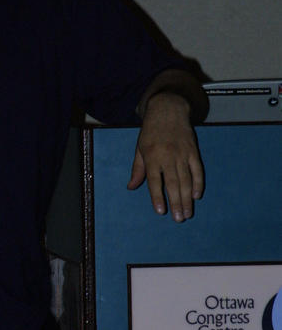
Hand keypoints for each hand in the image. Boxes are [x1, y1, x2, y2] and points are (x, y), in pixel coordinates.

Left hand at [127, 91, 203, 221]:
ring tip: (187, 213)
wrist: (168, 110)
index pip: (154, 180)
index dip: (157, 196)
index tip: (161, 211)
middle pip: (173, 183)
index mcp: (152, 156)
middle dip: (176, 202)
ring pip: (186, 180)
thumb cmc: (150, 131)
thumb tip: (131, 187)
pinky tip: (197, 196)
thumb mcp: (139, 149)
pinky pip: (197, 170)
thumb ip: (137, 169)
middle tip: (179, 219)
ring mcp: (182, 154)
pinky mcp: (193, 151)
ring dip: (187, 198)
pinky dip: (198, 183)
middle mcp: (167, 156)